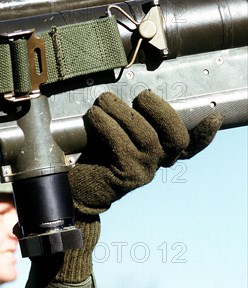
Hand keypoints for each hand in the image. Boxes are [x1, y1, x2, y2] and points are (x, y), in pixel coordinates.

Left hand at [57, 90, 221, 282]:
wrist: (73, 190)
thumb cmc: (92, 156)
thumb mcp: (113, 136)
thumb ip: (130, 123)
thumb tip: (136, 98)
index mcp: (157, 155)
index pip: (189, 147)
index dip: (204, 135)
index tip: (213, 118)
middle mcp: (155, 165)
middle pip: (175, 137)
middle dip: (160, 109)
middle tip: (140, 97)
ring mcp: (143, 172)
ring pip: (146, 135)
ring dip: (121, 110)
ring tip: (103, 102)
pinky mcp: (125, 175)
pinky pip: (120, 141)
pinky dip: (105, 122)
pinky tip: (93, 115)